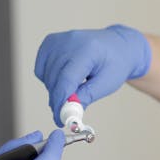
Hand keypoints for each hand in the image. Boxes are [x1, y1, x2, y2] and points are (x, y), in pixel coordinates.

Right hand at [34, 25, 151, 124]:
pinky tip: (64, 79)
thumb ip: (86, 97)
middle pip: (54, 79)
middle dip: (58, 100)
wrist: (117, 46)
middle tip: (68, 111)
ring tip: (74, 89)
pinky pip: (41, 68)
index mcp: (87, 49)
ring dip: (55, 89)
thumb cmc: (115, 63)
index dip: (60, 102)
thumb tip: (69, 112)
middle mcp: (70, 41)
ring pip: (46, 76)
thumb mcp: (107, 83)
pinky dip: (49, 79)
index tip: (60, 119)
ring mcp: (58, 40)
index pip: (66, 79)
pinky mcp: (50, 42)